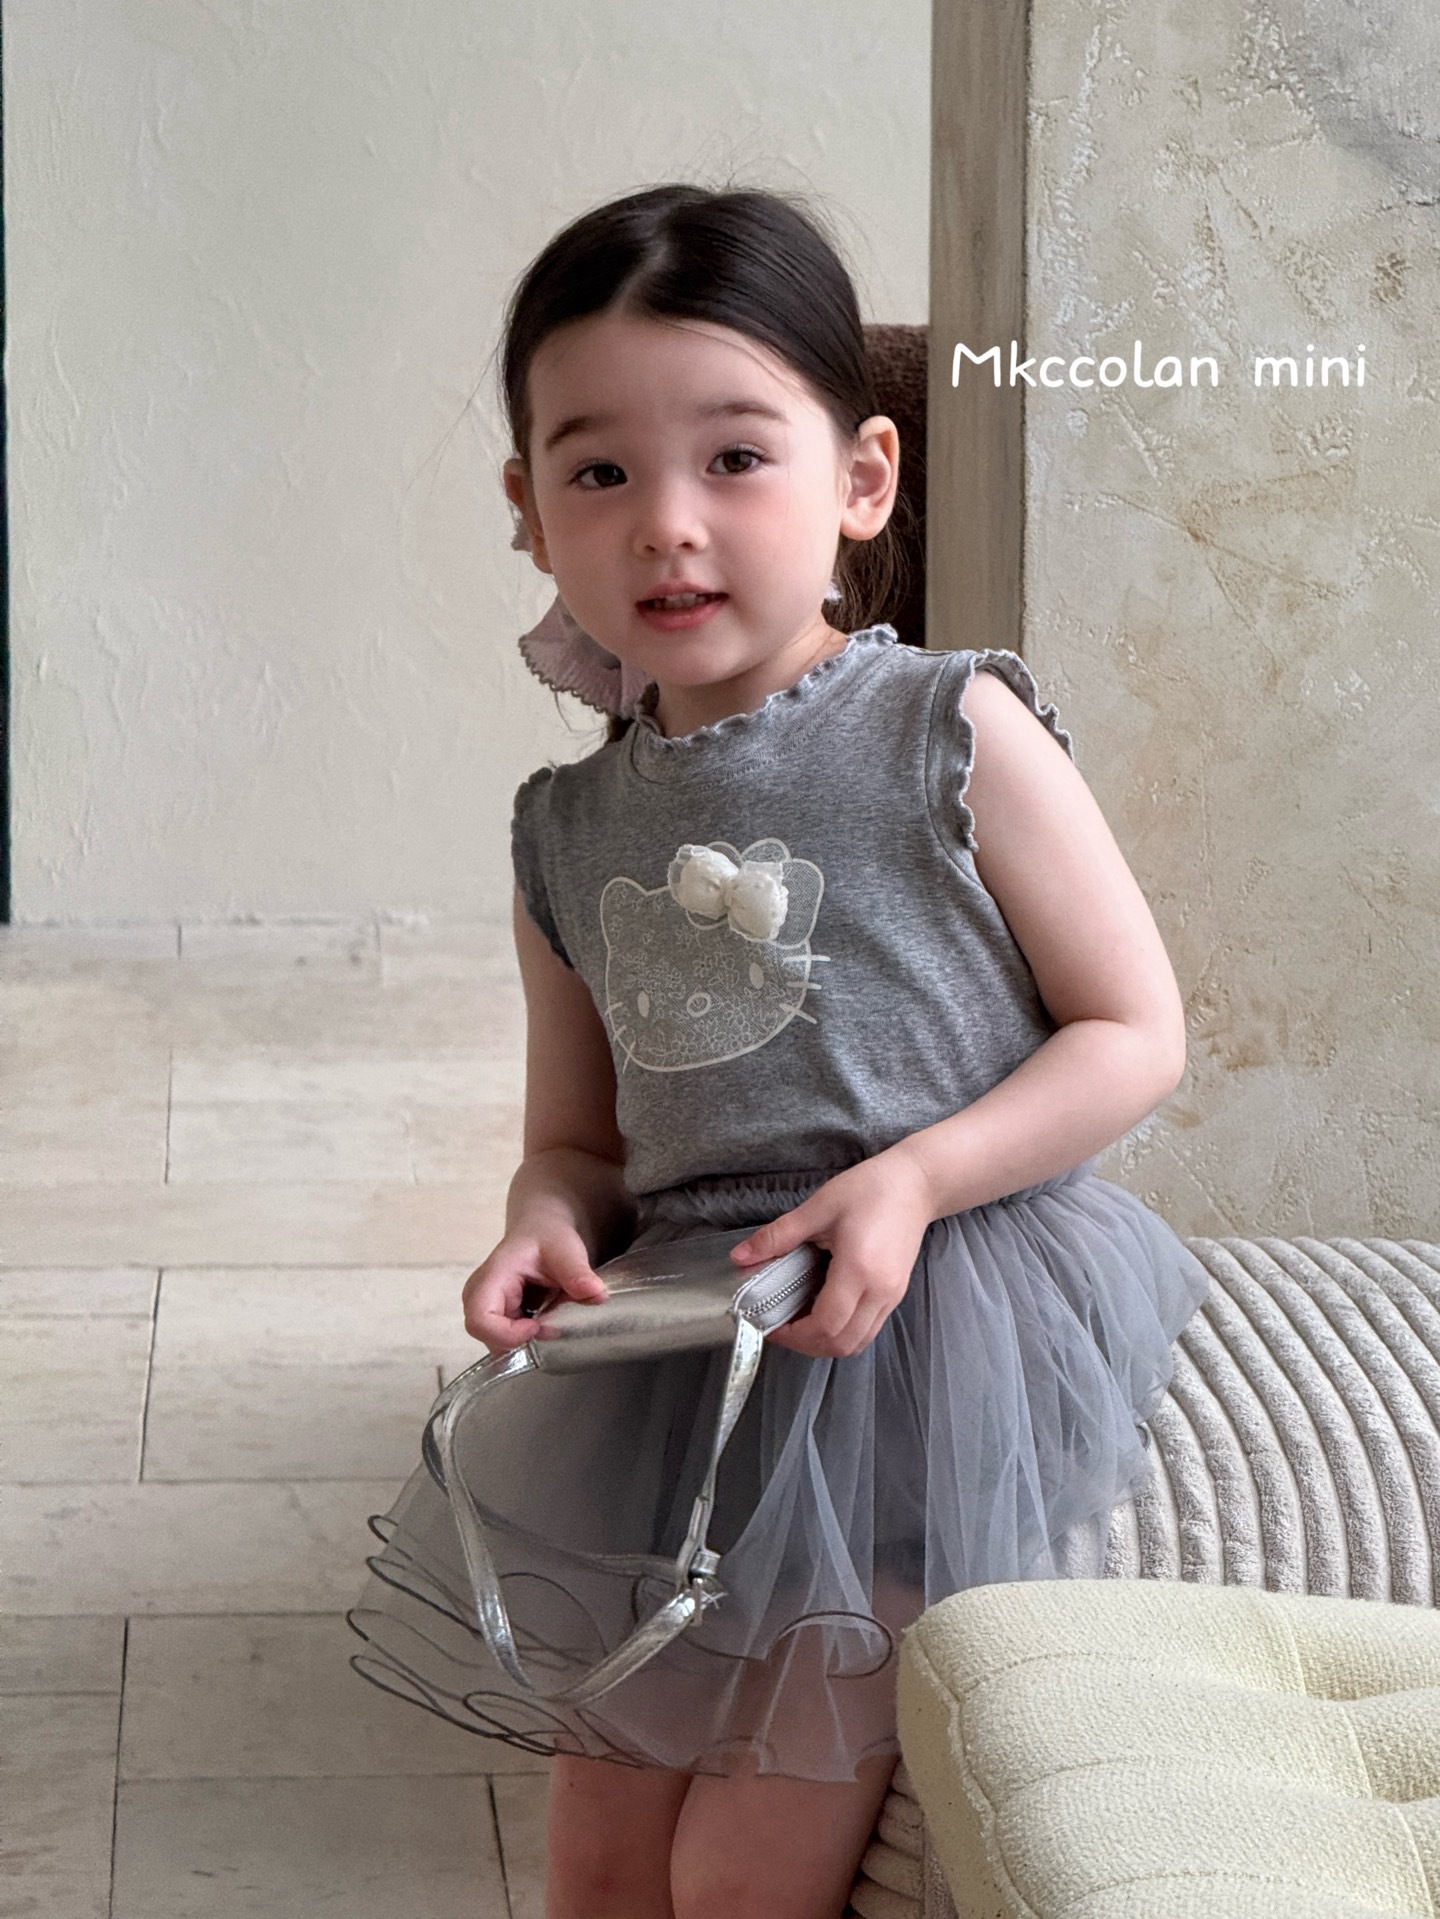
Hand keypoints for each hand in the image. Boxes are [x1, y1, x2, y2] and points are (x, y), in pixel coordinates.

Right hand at [461, 1223, 608, 1354]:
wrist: (542, 1232)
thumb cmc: (547, 1237)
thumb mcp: (565, 1249)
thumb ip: (577, 1272)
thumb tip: (595, 1293)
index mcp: (491, 1277)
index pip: (479, 1320)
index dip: (507, 1334)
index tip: (537, 1326)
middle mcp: (479, 1296)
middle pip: (488, 1337)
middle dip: (521, 1341)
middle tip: (551, 1324)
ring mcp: (487, 1309)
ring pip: (499, 1344)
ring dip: (528, 1340)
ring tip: (550, 1317)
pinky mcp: (497, 1319)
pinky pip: (508, 1342)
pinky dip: (529, 1338)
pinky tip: (545, 1320)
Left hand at [727, 1149, 936, 1358]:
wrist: (916, 1184)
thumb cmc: (869, 1189)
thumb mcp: (819, 1207)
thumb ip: (778, 1236)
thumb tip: (739, 1257)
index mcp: (858, 1270)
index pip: (825, 1324)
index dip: (793, 1334)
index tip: (769, 1324)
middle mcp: (879, 1291)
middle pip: (841, 1343)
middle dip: (805, 1344)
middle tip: (779, 1327)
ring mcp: (892, 1297)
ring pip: (857, 1343)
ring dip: (825, 1343)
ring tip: (799, 1323)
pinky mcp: (896, 1295)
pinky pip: (868, 1330)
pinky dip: (842, 1332)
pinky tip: (823, 1312)